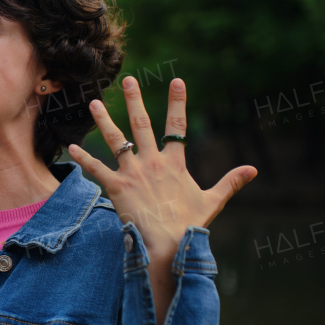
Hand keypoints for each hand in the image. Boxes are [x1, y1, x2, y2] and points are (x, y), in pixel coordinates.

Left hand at [69, 76, 256, 253]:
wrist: (168, 245)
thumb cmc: (189, 224)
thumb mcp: (213, 200)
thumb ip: (230, 182)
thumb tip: (254, 169)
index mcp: (174, 163)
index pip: (177, 126)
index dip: (178, 102)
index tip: (177, 81)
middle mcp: (152, 162)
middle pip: (142, 124)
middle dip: (135, 100)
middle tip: (128, 80)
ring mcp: (133, 173)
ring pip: (116, 140)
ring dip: (104, 120)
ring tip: (95, 103)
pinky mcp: (116, 187)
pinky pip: (96, 169)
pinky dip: (83, 158)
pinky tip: (71, 147)